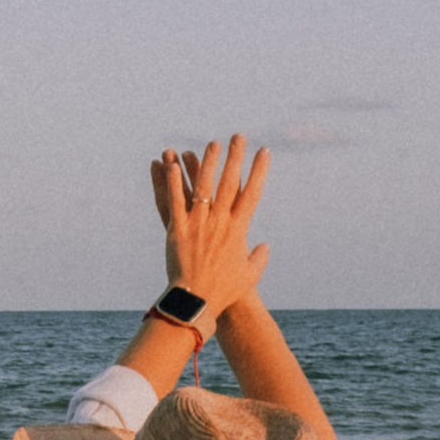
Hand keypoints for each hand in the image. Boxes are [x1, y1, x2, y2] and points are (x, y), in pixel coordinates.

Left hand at [150, 137, 269, 321]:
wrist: (197, 303)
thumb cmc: (225, 292)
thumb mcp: (249, 275)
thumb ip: (259, 258)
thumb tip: (265, 247)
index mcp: (238, 230)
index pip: (252, 193)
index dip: (259, 170)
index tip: (264, 152)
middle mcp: (219, 222)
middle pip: (229, 183)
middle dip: (235, 157)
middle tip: (238, 137)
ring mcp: (197, 224)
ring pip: (203, 186)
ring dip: (207, 162)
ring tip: (212, 144)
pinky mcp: (176, 230)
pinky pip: (174, 201)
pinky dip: (174, 182)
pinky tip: (173, 164)